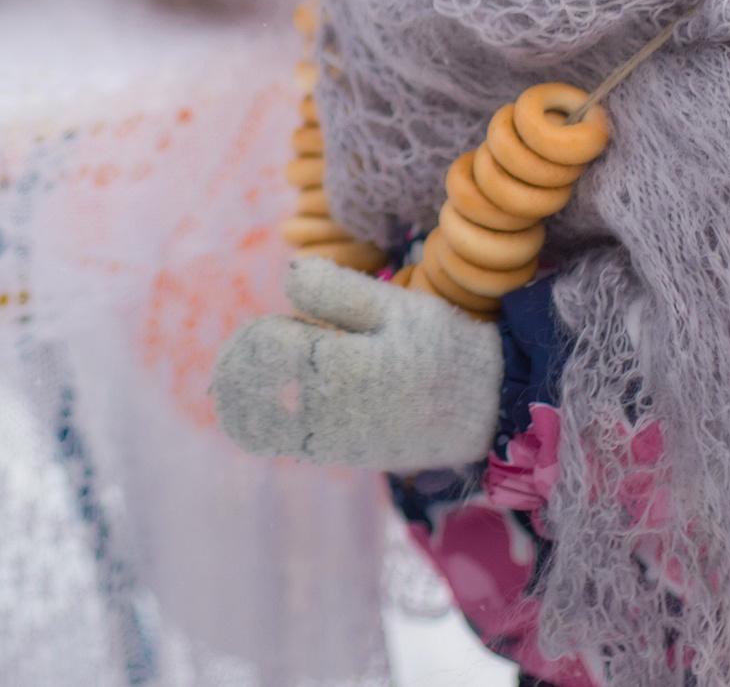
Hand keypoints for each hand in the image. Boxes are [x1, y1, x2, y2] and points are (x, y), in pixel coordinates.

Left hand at [210, 257, 503, 469]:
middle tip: (262, 348)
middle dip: (242, 365)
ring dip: (254, 392)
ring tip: (273, 371)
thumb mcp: (395, 306)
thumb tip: (286, 275)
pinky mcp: (339, 454)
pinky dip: (273, 416)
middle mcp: (323, 411)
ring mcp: (329, 439)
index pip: (262, 349)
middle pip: (248, 391)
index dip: (254, 334)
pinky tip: (294, 396)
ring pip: (258, 420)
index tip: (274, 325)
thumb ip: (335, 290)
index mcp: (335, 367)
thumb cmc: (443, 349)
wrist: (488, 411)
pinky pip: (284, 438)